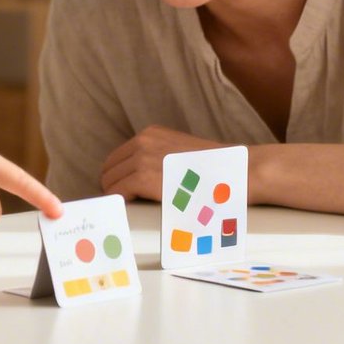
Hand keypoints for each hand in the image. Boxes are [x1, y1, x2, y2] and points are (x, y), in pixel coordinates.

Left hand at [101, 125, 225, 200]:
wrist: (234, 173)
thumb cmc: (214, 169)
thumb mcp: (179, 153)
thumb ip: (159, 159)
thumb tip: (141, 179)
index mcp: (151, 134)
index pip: (117, 157)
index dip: (118, 177)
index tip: (125, 192)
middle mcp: (142, 141)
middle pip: (109, 169)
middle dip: (114, 187)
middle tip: (128, 204)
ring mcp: (141, 158)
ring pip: (110, 181)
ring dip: (118, 196)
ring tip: (134, 208)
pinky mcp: (143, 177)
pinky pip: (117, 192)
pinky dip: (121, 202)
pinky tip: (135, 208)